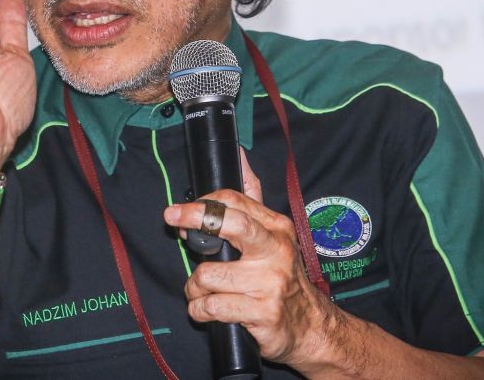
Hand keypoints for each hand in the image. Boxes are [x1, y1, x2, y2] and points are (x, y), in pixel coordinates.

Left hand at [163, 151, 339, 368]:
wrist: (311, 327)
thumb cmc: (283, 277)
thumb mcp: (274, 235)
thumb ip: (253, 198)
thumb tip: (240, 157)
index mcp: (277, 228)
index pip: (235, 202)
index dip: (201, 203)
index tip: (178, 211)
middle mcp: (276, 251)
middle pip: (231, 223)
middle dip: (195, 217)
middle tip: (172, 221)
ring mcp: (270, 283)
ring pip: (208, 275)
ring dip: (194, 287)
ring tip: (202, 292)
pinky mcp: (263, 313)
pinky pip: (211, 306)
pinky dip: (199, 310)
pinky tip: (208, 310)